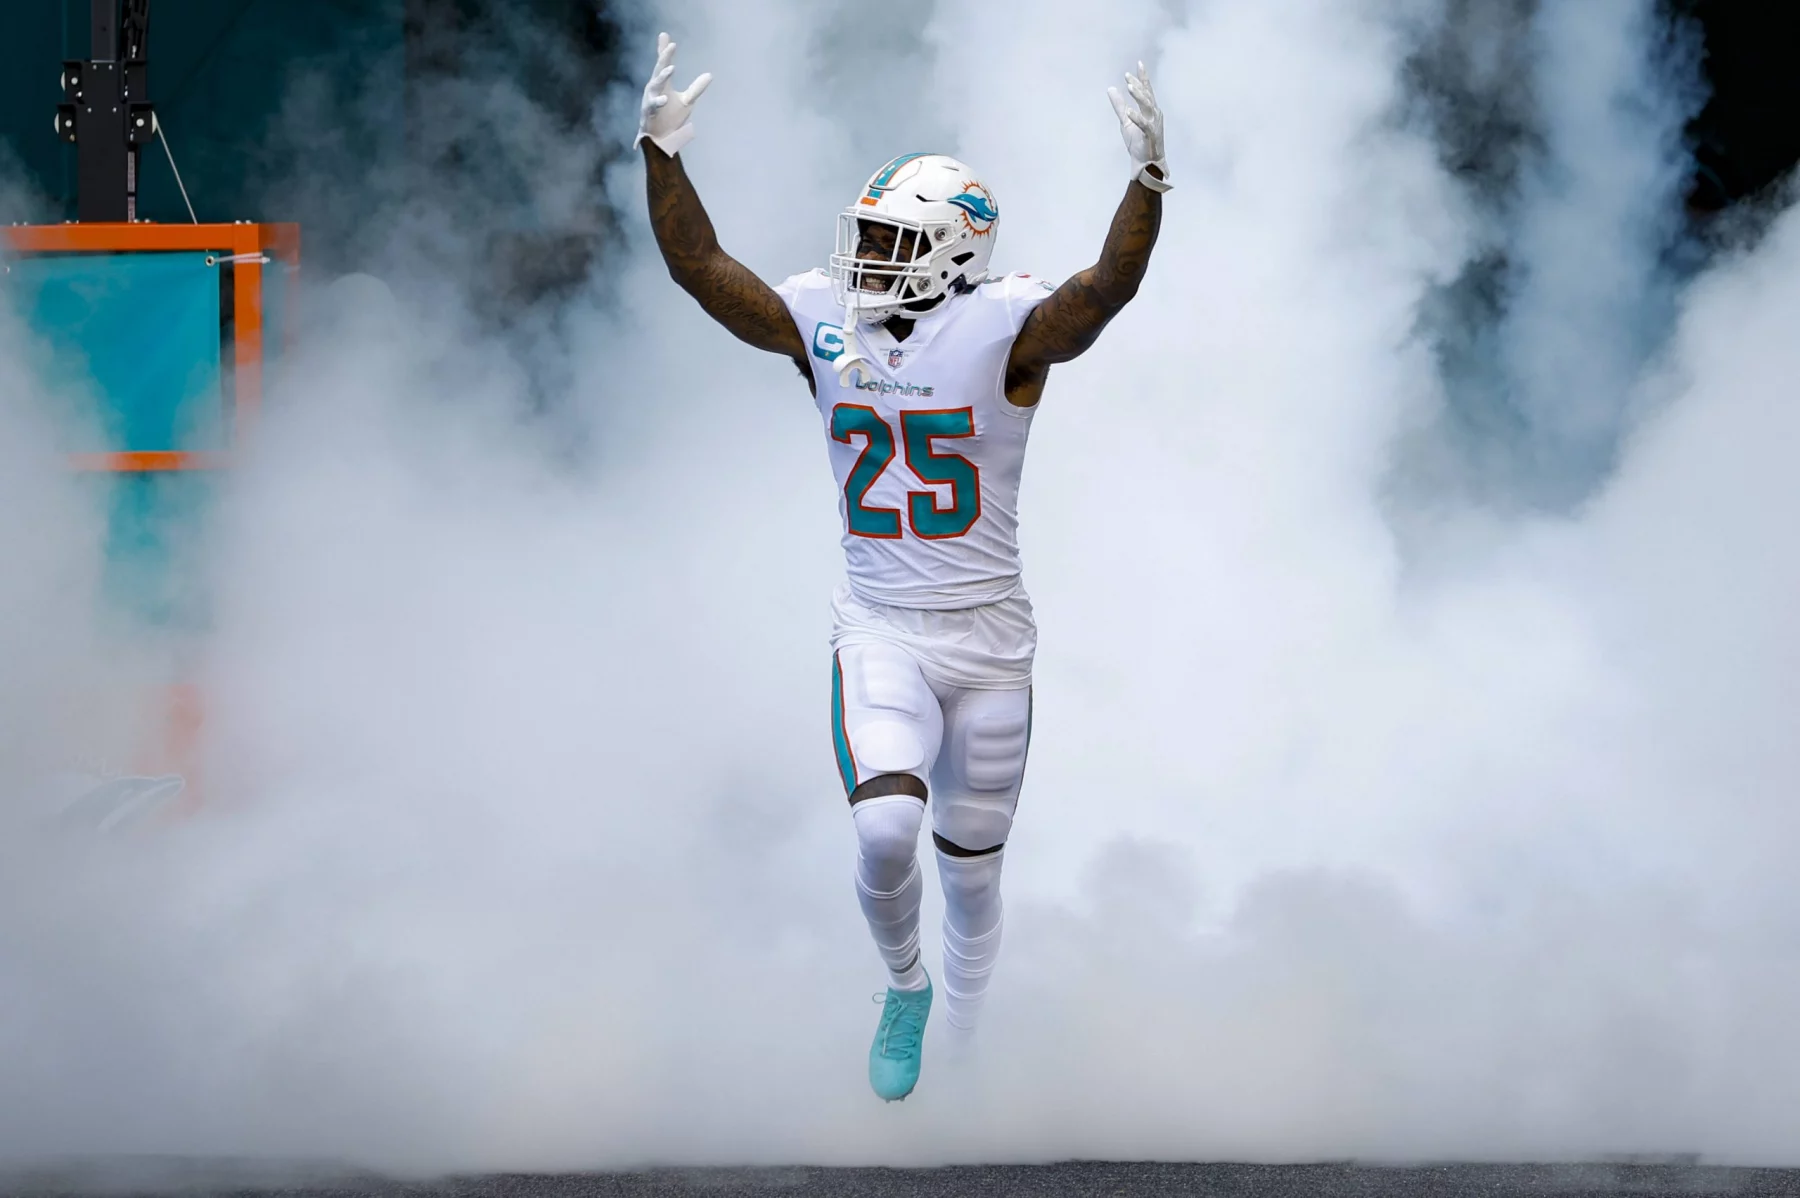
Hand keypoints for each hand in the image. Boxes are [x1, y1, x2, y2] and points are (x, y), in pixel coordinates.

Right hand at [636, 32, 711, 156]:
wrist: (661, 139)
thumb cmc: (671, 118)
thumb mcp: (687, 101)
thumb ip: (696, 88)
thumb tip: (709, 75)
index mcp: (663, 84)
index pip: (663, 64)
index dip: (664, 51)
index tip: (665, 36)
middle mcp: (654, 89)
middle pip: (659, 70)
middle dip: (664, 57)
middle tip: (671, 46)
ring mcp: (650, 101)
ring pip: (655, 86)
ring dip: (662, 76)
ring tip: (671, 68)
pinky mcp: (648, 114)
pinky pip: (652, 107)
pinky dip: (658, 103)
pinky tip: (665, 99)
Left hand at [1108, 61, 1170, 192]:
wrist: (1145, 163)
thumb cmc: (1138, 142)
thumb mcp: (1126, 121)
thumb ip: (1119, 105)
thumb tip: (1110, 88)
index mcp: (1150, 110)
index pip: (1147, 90)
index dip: (1143, 77)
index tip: (1138, 64)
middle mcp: (1154, 115)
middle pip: (1147, 95)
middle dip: (1139, 85)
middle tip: (1128, 77)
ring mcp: (1154, 125)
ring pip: (1148, 106)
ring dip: (1139, 96)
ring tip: (1129, 86)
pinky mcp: (1151, 136)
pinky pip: (1144, 125)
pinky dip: (1137, 118)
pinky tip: (1129, 112)